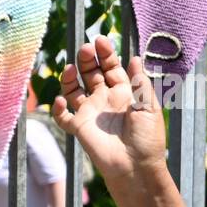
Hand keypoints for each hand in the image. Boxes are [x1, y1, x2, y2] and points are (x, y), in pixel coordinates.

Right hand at [50, 37, 168, 186]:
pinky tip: (61, 100)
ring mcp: (91, 113)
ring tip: (72, 68)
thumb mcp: (148, 108)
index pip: (112, 68)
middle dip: (87, 60)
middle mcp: (105, 100)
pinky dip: (58, 108)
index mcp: (124, 94)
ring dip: (69, 78)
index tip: (101, 39)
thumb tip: (135, 57)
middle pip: (91, 74)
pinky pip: (63, 116)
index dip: (106, 54)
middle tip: (86, 49)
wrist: (137, 167)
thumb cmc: (148, 139)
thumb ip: (140, 83)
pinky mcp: (80, 128)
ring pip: (74, 90)